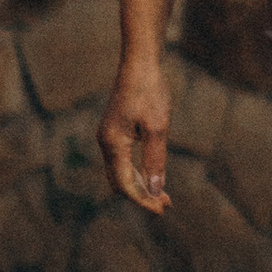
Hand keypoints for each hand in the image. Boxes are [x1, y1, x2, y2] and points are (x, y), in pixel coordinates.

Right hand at [97, 52, 172, 214]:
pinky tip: (152, 174)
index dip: (144, 200)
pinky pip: (122, 161)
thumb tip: (156, 191)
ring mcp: (108, 137)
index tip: (163, 209)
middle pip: (119, 182)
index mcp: (113, 143)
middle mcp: (105, 142)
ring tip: (163, 195)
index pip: (126, 184)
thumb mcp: (158, 127)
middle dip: (142, 196)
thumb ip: (155, 160)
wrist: (139, 63)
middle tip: (166, 205)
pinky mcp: (114, 131)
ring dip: (140, 185)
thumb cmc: (150, 91)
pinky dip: (136, 172)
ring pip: (120, 172)